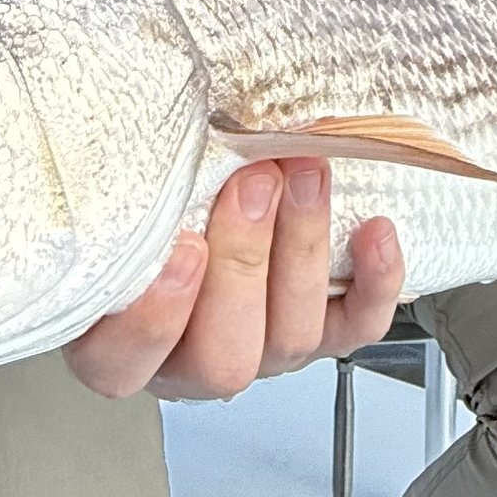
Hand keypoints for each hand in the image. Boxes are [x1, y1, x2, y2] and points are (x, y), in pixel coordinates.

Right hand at [62, 161, 405, 399]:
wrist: (211, 196)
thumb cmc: (152, 198)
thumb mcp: (122, 194)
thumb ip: (123, 187)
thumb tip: (128, 134)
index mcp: (120, 340)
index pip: (121, 362)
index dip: (154, 318)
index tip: (181, 245)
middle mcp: (192, 360)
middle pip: (221, 358)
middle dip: (244, 265)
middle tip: (253, 183)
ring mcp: (262, 350)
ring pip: (291, 339)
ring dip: (303, 249)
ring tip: (305, 175)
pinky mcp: (323, 334)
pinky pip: (357, 326)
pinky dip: (376, 281)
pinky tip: (376, 231)